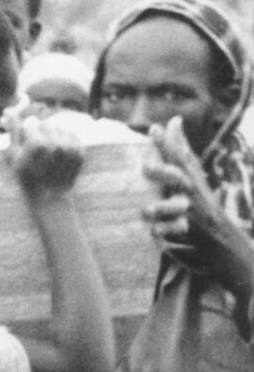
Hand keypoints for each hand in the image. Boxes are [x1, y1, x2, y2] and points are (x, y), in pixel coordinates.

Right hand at [8, 109, 84, 199]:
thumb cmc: (25, 176)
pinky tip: (59, 153)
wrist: (48, 196)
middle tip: (38, 150)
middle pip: (45, 123)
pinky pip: (72, 135)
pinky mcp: (79, 152)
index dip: (26, 136)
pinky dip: (65, 140)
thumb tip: (10, 112)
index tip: (26, 149)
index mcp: (37, 144)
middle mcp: (55, 143)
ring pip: (59, 128)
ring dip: (53, 136)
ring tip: (49, 152)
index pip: (30, 125)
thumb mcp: (13, 156)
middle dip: (40, 133)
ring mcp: (69, 148)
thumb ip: (13, 132)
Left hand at [143, 119, 253, 288]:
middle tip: (144, 167)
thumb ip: (181, 154)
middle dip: (163, 172)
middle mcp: (196, 197)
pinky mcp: (192, 236)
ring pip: (173, 208)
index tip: (158, 126)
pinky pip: (169, 232)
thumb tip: (173, 121)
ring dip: (159, 209)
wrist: (228, 250)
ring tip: (148, 211)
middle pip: (180, 179)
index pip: (183, 160)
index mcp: (194, 184)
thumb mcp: (193, 181)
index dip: (171, 143)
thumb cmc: (205, 211)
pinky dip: (162, 233)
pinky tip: (157, 234)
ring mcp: (195, 216)